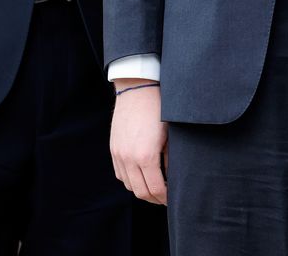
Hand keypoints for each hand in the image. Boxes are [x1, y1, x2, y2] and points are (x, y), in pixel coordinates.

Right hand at [110, 79, 167, 204]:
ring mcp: (119, 154)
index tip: (174, 197)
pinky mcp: (113, 148)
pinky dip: (130, 179)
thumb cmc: (158, 109)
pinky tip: (140, 175)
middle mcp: (129, 159)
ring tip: (153, 186)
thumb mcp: (169, 136)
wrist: (137, 89)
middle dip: (155, 198)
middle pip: (141, 192)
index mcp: (146, 157)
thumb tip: (171, 178)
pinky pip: (120, 173)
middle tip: (165, 197)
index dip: (166, 198)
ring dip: (141, 190)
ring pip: (129, 185)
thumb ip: (169, 160)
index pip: (156, 189)